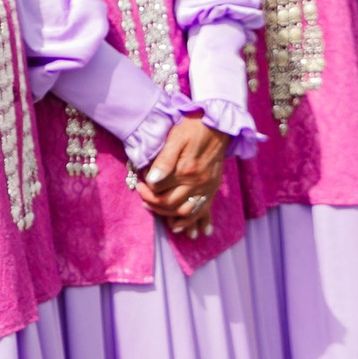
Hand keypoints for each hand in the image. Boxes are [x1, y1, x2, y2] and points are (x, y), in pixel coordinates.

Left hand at [138, 116, 230, 238]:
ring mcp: (207, 187)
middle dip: (155, 205)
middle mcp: (198, 183)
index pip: (160, 191)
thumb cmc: (192, 129)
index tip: (139, 185)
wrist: (218, 125)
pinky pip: (206, 210)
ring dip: (173, 218)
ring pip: (188, 212)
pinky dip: (198, 222)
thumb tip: (151, 180)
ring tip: (160, 215)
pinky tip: (194, 233)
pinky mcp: (213, 188)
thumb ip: (163, 160)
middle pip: (172, 205)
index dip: (147, 191)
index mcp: (186, 171)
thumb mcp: (175, 138)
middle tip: (143, 198)